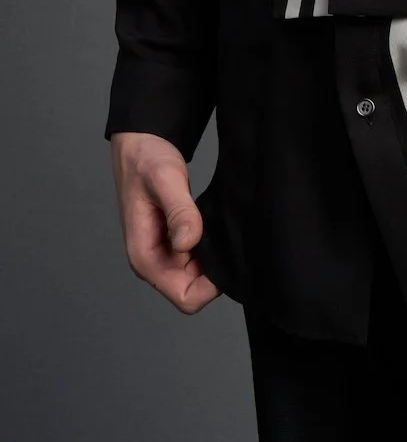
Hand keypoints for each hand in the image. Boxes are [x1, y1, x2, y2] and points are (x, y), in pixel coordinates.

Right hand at [109, 132, 221, 312]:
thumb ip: (179, 211)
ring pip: (198, 276)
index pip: (185, 297)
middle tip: (230, 237)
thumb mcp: (166, 179)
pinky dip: (210, 246)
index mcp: (145, 257)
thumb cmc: (146, 159)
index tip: (226, 255)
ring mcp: (164, 252)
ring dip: (213, 258)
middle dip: (215, 273)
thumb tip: (188, 242)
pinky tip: (218, 224)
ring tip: (224, 228)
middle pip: (194, 290)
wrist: (140, 144)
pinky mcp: (173, 240)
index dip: (210, 286)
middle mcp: (154, 261)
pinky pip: (197, 257)